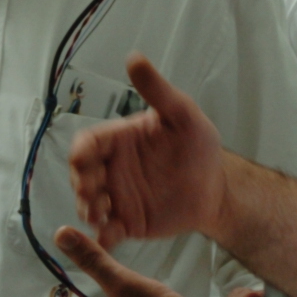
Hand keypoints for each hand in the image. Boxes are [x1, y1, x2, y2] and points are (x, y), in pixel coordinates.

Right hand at [67, 54, 226, 246]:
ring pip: (89, 204)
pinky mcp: (127, 222)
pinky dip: (101, 237)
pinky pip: (107, 231)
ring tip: (99, 216)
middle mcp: (112, 169)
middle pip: (81, 176)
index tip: (84, 161)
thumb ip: (157, 90)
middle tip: (91, 194)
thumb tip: (135, 58)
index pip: (87, 144)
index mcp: (118, 141)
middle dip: (81, 185)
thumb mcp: (182, 114)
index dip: (81, 154)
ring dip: (88, 210)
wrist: (216, 188)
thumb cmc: (198, 147)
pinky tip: (106, 238)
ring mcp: (117, 197)